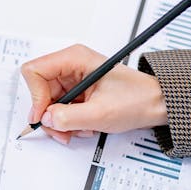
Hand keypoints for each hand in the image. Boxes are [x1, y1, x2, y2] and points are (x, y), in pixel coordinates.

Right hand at [21, 44, 167, 144]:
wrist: (156, 104)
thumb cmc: (137, 99)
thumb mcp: (101, 113)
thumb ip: (69, 117)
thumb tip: (47, 119)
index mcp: (75, 58)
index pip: (35, 71)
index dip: (36, 97)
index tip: (46, 116)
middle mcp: (71, 66)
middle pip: (39, 91)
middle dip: (49, 115)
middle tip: (62, 131)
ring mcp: (73, 80)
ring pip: (48, 103)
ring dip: (60, 122)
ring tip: (79, 129)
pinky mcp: (77, 92)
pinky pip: (60, 109)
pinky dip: (68, 123)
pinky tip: (84, 126)